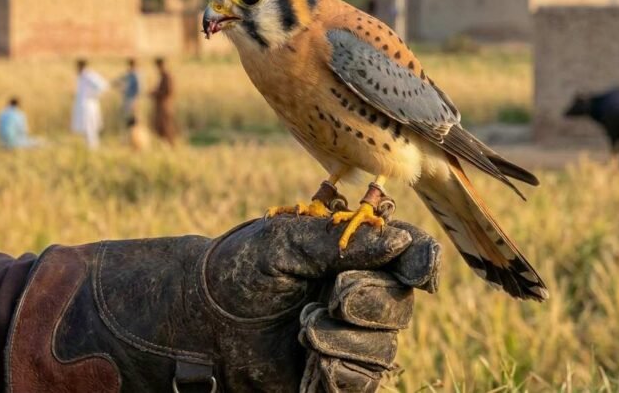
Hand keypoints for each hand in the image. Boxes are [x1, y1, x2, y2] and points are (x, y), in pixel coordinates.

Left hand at [6, 217, 440, 391]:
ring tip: (301, 326)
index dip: (421, 263)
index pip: (410, 256)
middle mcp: (362, 296)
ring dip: (341, 339)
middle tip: (326, 296)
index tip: (418, 272)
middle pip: (399, 306)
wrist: (197, 318)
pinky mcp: (333, 379)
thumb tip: (401, 239)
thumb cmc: (239, 269)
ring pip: (382, 350)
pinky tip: (304, 358)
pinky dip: (332, 371)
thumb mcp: (288, 242)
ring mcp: (350, 340)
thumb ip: (345, 241)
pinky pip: (359, 384)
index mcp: (355, 255)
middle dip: (364, 300)